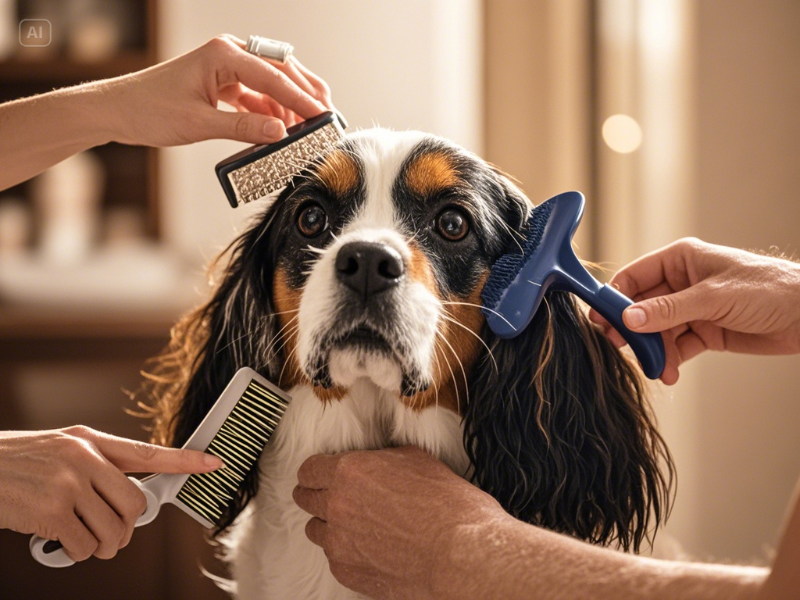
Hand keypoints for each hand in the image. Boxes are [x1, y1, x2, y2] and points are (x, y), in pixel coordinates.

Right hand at [0, 426, 221, 561]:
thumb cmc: (19, 464)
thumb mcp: (62, 449)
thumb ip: (98, 466)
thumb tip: (131, 499)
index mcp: (91, 440)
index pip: (148, 452)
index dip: (185, 460)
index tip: (214, 462)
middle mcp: (84, 458)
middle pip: (135, 504)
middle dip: (127, 527)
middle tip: (110, 532)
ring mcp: (68, 483)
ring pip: (113, 530)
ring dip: (101, 544)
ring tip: (79, 536)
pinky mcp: (50, 512)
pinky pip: (85, 546)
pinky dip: (76, 552)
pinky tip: (56, 540)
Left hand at [99, 34, 332, 146]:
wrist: (118, 110)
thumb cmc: (149, 109)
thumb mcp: (199, 123)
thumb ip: (243, 127)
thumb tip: (279, 133)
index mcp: (223, 54)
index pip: (273, 77)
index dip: (300, 99)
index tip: (322, 117)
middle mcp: (229, 54)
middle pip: (281, 71)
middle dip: (305, 95)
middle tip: (327, 118)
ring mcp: (228, 68)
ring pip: (273, 84)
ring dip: (290, 106)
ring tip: (306, 129)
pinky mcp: (225, 84)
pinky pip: (259, 96)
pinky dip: (272, 113)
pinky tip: (281, 130)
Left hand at [293, 446, 508, 599]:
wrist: (462, 554)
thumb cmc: (448, 506)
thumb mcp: (417, 460)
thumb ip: (383, 459)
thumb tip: (375, 463)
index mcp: (350, 472)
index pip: (309, 469)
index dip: (316, 471)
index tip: (322, 474)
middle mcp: (336, 505)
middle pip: (305, 498)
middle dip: (317, 494)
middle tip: (334, 496)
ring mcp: (339, 542)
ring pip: (315, 530)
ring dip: (328, 524)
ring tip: (354, 524)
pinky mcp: (348, 573)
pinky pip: (333, 558)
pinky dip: (345, 551)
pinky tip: (370, 547)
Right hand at [590, 238, 799, 384]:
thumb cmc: (770, 288)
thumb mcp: (713, 297)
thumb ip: (668, 310)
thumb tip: (629, 319)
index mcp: (680, 260)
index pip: (634, 277)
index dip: (614, 298)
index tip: (600, 320)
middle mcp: (682, 283)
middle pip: (642, 307)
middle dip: (632, 330)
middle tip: (620, 349)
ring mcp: (693, 308)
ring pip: (658, 331)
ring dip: (654, 351)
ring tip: (656, 368)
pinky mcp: (706, 331)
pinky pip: (677, 346)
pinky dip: (670, 360)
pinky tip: (669, 372)